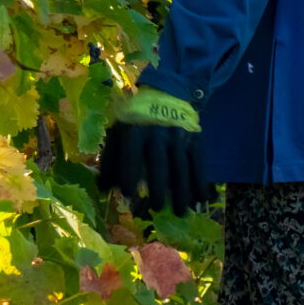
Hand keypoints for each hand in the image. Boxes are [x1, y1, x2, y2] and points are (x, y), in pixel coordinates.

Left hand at [99, 89, 216, 216]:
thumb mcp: (119, 131)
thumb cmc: (137, 119)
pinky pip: (199, 163)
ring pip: (182, 166)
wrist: (168, 93)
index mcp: (135, 131)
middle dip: (159, 187)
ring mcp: (180, 137)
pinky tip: (200, 198)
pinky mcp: (196, 139)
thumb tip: (102, 188)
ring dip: (182, 190)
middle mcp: (158, 134)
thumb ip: (110, 159)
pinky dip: (200, 181)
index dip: (129, 174)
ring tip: (181, 211)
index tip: (128, 194)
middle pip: (159, 163)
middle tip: (157, 208)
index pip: (131, 155)